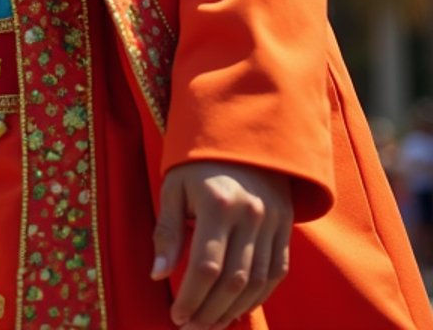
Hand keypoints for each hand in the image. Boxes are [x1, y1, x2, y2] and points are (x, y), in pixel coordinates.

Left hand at [152, 161, 291, 328]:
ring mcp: (273, 221)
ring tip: (211, 325)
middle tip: (191, 328)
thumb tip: (157, 274)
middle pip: (232, 281)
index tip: (176, 316)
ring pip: (257, 282)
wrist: (243, 132)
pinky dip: (259, 296)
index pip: (205, 266)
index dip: (190, 297)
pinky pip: (276, 272)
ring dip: (233, 311)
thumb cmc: (198, 161)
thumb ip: (167, 231)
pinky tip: (238, 308)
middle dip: (210, 312)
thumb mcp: (174, 186)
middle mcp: (250, 214)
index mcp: (217, 202)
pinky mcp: (286, 225)